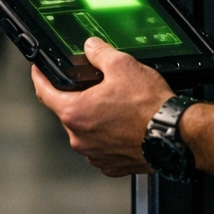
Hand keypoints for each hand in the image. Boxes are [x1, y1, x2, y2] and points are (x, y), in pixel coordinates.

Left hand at [31, 38, 174, 176]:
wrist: (174, 135)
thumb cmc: (149, 107)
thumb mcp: (122, 65)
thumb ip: (99, 53)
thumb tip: (91, 47)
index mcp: (75, 113)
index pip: (44, 93)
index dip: (40, 78)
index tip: (39, 72)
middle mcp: (80, 138)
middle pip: (69, 112)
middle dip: (79, 98)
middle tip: (98, 87)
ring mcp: (95, 154)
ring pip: (86, 131)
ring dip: (96, 120)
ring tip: (118, 108)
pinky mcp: (112, 165)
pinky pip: (102, 148)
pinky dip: (109, 137)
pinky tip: (125, 126)